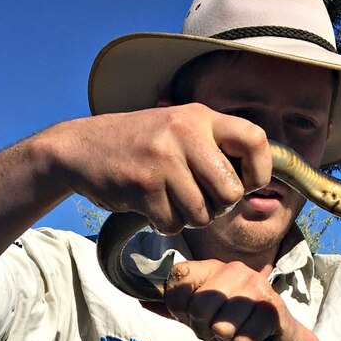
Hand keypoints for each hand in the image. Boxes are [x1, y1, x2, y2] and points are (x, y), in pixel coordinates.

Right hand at [42, 103, 272, 233]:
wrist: (80, 148)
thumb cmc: (139, 144)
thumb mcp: (178, 128)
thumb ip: (214, 146)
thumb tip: (259, 180)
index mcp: (200, 116)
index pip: (256, 139)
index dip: (260, 170)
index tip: (246, 182)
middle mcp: (184, 133)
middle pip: (231, 192)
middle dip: (219, 206)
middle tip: (202, 199)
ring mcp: (163, 159)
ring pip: (203, 214)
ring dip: (189, 218)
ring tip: (171, 200)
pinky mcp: (142, 186)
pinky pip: (173, 224)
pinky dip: (165, 224)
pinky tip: (152, 206)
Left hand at [163, 259, 306, 340]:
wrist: (274, 335)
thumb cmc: (233, 322)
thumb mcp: (199, 314)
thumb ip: (172, 307)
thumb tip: (140, 298)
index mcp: (212, 267)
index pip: (178, 278)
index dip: (179, 306)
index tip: (192, 314)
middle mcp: (234, 269)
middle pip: (198, 306)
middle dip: (204, 328)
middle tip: (218, 327)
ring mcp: (255, 286)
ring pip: (221, 325)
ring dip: (226, 338)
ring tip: (236, 331)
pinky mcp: (272, 307)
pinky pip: (243, 338)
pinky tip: (251, 336)